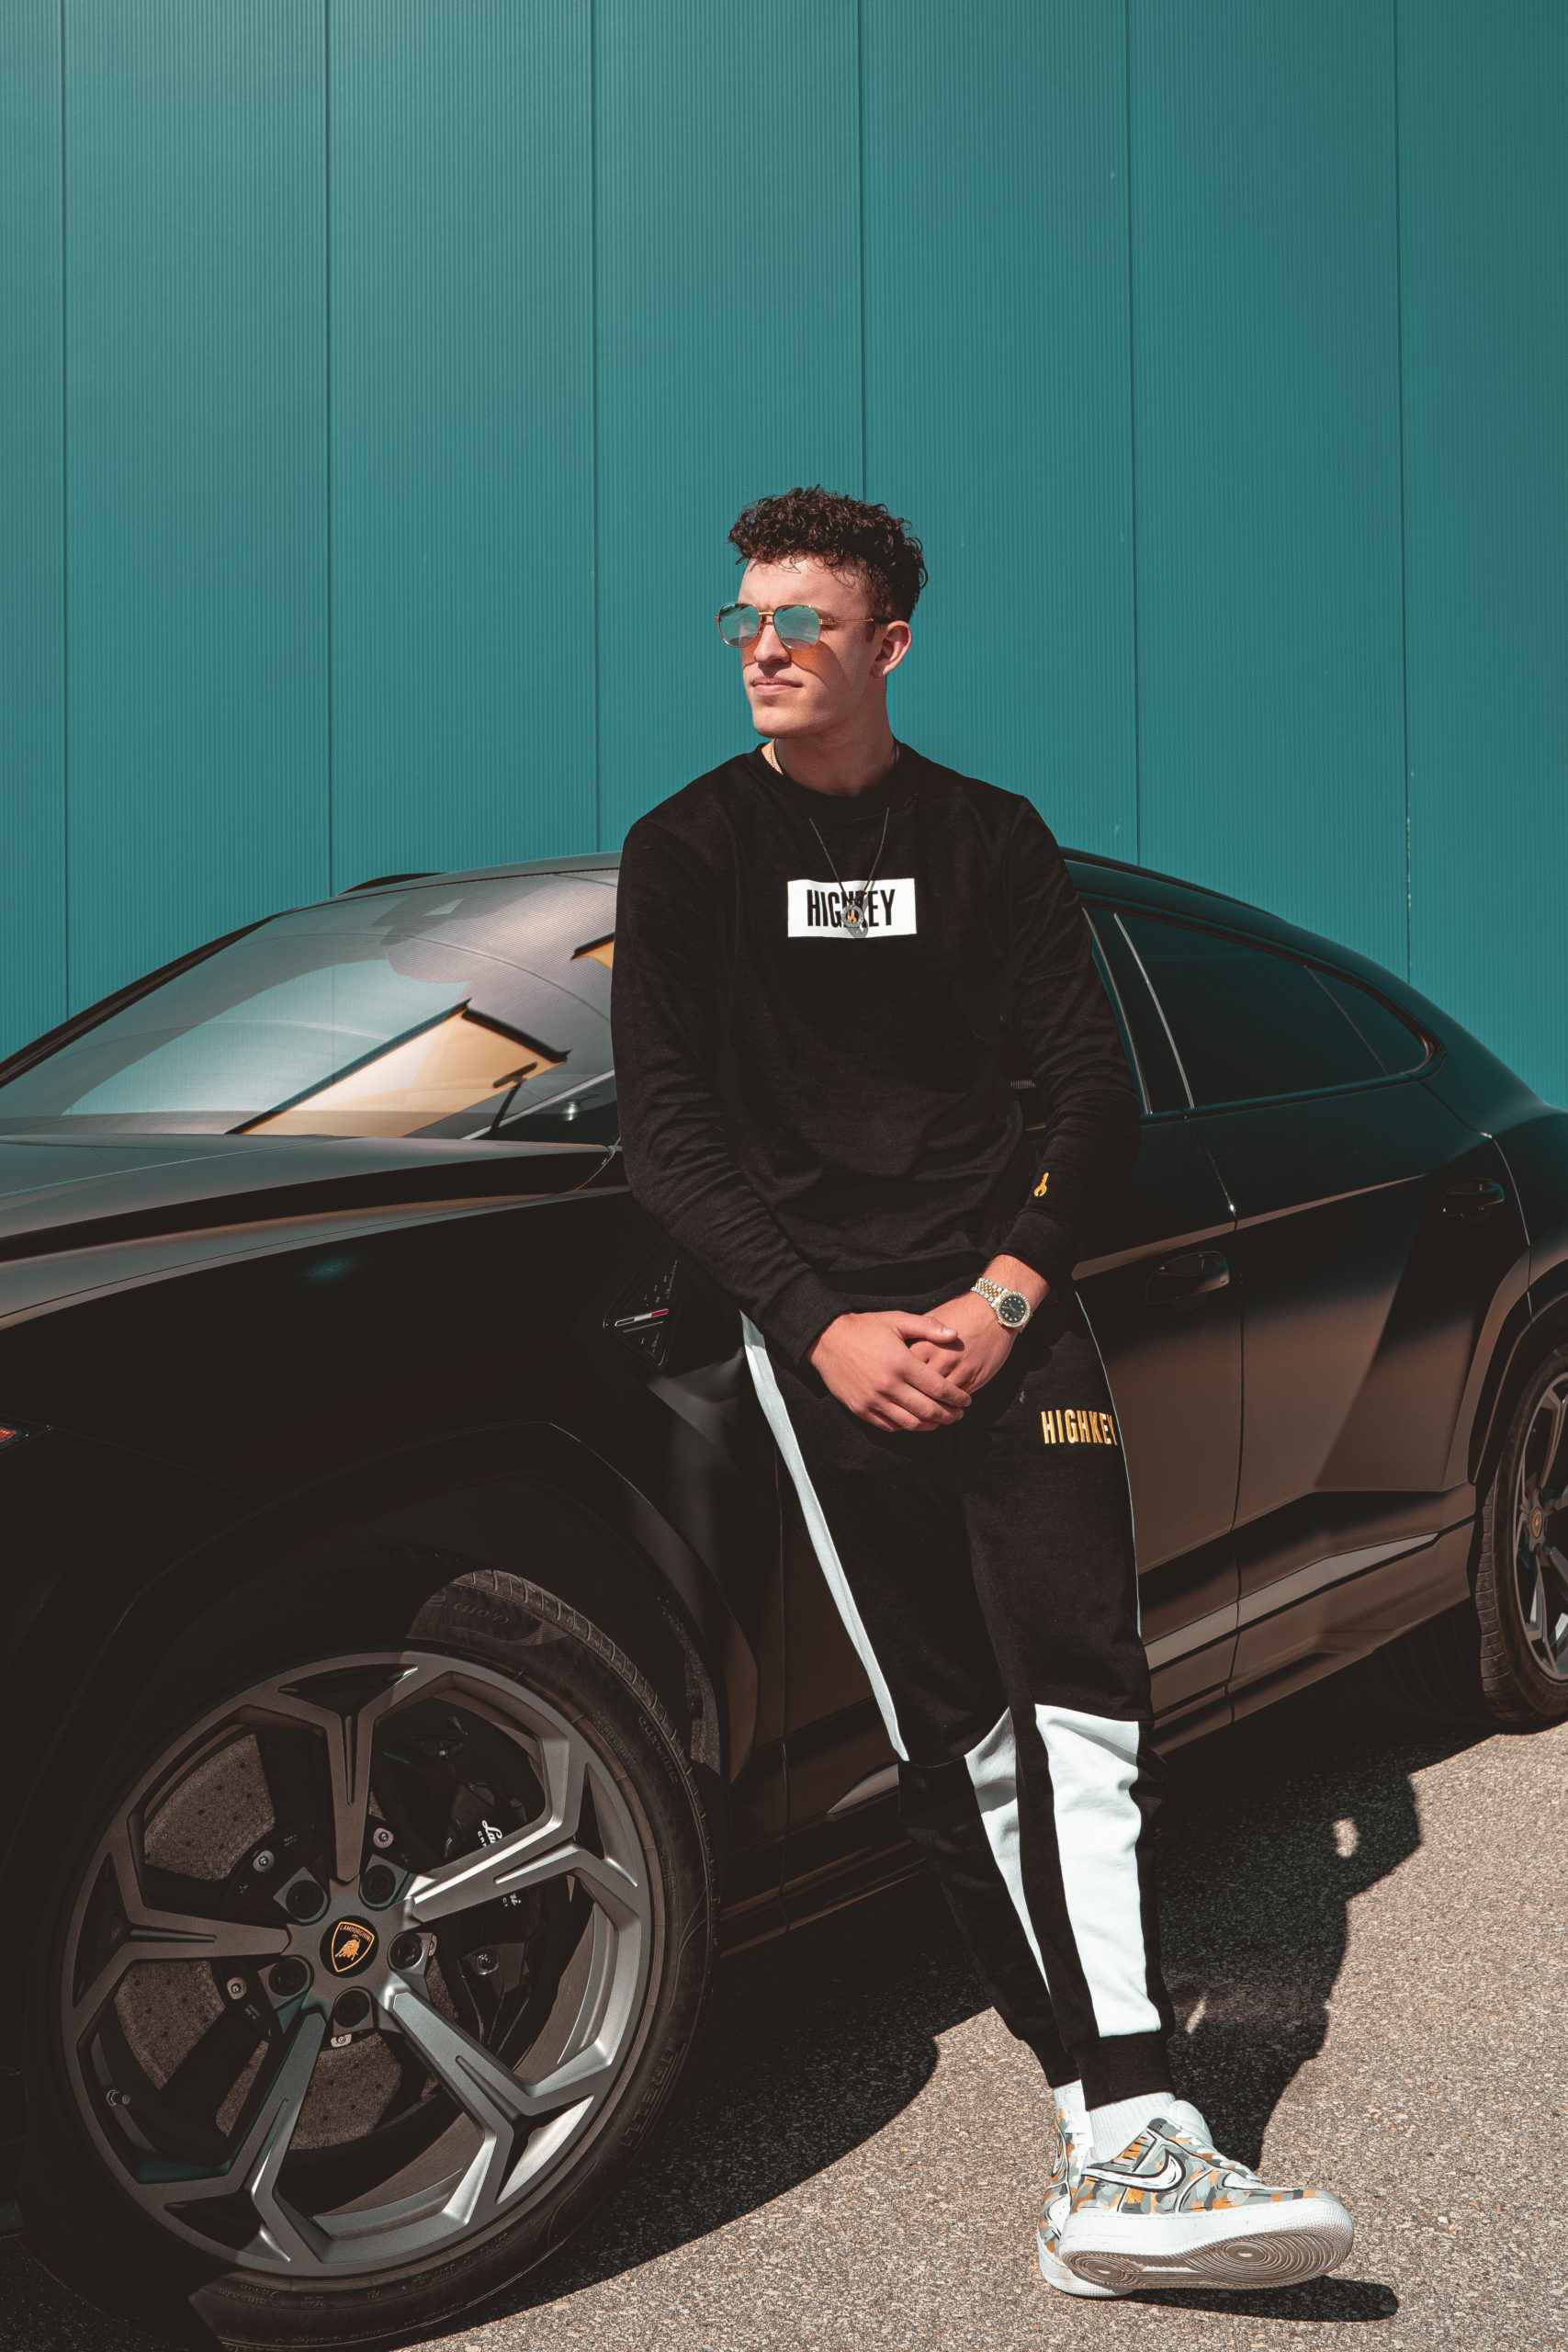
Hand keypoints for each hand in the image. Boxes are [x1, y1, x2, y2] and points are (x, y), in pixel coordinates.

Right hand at [807, 1310, 969, 1431]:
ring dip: (930, 1426)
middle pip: (927, 1410)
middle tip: (958, 1415)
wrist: (827, 1340)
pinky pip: (889, 1426)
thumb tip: (954, 1334)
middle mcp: (888, 1385)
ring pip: (910, 1423)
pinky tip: (915, 1421)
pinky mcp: (860, 1408)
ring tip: (940, 1421)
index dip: (957, 1397)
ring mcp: (873, 1400)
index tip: (966, 1400)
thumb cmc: (865, 1328)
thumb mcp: (897, 1320)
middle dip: (948, 1416)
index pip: (938, 1388)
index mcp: (901, 1363)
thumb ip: (927, 1326)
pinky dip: (906, 1427)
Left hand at [907, 1259, 1047, 1395]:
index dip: (899, 1381)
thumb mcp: (932, 1320)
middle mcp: (941, 1359)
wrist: (993, 1312)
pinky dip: (950, 1404)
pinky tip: (945, 1406)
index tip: (897, 1387)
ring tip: (926, 1411)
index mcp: (925, 1344)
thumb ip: (916, 1338)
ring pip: (940, 1398)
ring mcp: (960, 1370)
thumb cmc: (959, 1313)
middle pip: (920, 1389)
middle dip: (913, 1397)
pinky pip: (958, 1398)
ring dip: (933, 1406)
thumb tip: (899, 1354)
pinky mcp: (975, 1378)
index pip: (905, 1372)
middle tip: (908, 1404)